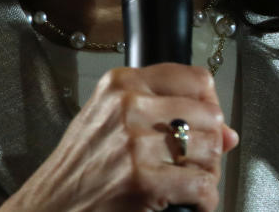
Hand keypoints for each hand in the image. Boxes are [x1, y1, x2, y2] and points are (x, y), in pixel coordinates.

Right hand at [1, 63, 237, 211]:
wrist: (49, 206)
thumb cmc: (81, 166)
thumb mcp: (113, 121)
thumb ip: (166, 115)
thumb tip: (229, 132)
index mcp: (123, 83)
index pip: (196, 79)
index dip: (209, 104)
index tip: (205, 122)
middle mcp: (129, 105)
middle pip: (209, 116)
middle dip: (211, 144)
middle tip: (196, 161)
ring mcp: (135, 142)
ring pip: (210, 150)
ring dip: (207, 173)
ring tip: (190, 181)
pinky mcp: (142, 180)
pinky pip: (201, 187)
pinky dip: (203, 200)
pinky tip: (190, 201)